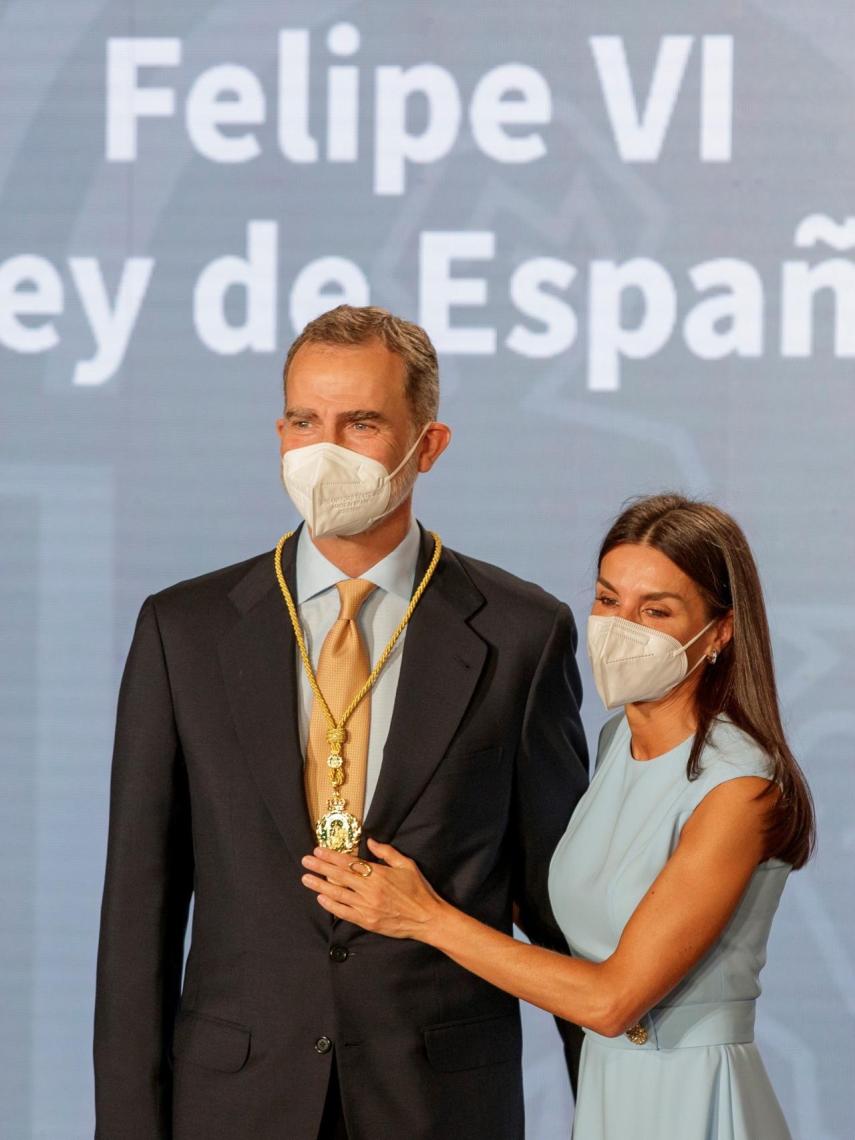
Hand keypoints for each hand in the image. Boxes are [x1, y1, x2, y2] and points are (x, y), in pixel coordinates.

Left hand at [301, 838, 446, 940]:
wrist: (427, 919)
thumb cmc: (418, 890)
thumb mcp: (406, 865)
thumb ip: (387, 852)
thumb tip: (370, 841)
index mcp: (379, 874)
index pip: (349, 863)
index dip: (331, 857)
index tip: (318, 851)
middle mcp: (370, 890)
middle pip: (339, 876)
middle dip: (320, 868)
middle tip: (305, 861)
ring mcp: (367, 907)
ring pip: (338, 894)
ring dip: (320, 886)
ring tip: (306, 879)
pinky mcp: (367, 921)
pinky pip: (344, 913)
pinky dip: (331, 905)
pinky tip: (321, 898)